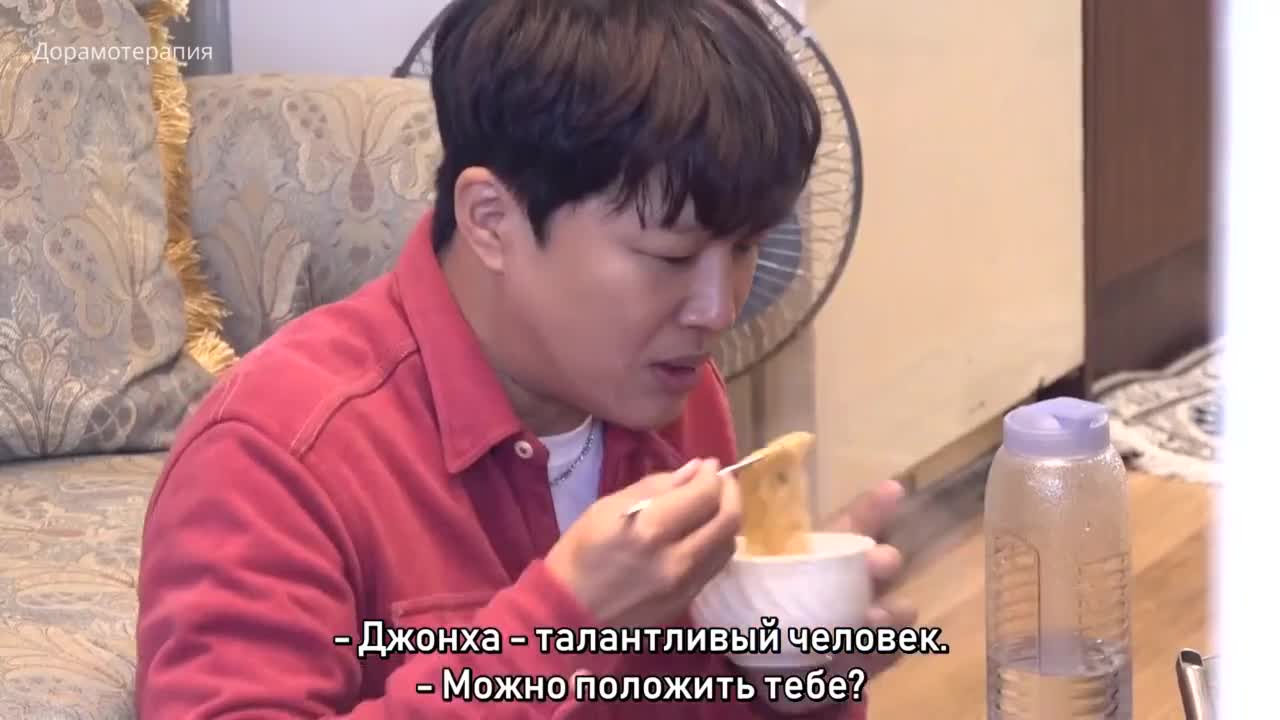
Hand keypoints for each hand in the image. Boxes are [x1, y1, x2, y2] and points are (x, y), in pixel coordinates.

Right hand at [545, 458, 740, 627]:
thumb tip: (694, 470)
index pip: (704, 494)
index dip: (712, 475)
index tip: (708, 465)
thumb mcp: (606, 509)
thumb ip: (655, 487)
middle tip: (721, 480)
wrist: (568, 614)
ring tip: (714, 504)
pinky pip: (715, 565)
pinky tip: (704, 533)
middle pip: (727, 519)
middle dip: (730, 492)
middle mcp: (676, 557)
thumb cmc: (579, 554)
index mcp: (649, 528)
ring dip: (727, 517)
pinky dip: (717, 543)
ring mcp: (685, 584)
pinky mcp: (687, 601)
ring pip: (728, 543)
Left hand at [738, 480, 915, 716]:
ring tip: (871, 618)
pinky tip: (860, 651)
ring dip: (887, 612)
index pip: (852, 527)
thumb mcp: (748, 574)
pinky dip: (876, 652)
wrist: (766, 672)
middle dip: (882, 560)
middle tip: (878, 561)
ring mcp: (867, 622)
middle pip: (880, 564)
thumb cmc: (760, 612)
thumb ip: (742, 547)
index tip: (892, 489)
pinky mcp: (869, 659)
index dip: (873, 507)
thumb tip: (725, 509)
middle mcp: (854, 584)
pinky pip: (886, 654)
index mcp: (824, 557)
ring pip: (895, 609)